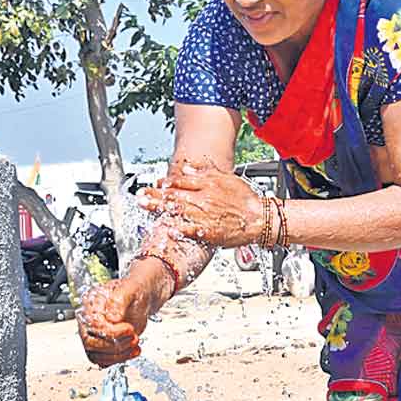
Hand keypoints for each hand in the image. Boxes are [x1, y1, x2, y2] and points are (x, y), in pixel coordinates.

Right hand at [77, 277, 150, 367]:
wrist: (143, 297)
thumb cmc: (135, 290)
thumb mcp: (130, 289)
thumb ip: (119, 301)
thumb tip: (112, 318)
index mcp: (91, 305)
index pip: (93, 325)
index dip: (111, 332)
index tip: (129, 328)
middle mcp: (89, 320)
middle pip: (90, 344)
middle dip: (114, 345)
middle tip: (133, 338)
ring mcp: (96, 334)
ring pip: (96, 355)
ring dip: (119, 355)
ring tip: (135, 343)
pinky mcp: (104, 344)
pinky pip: (104, 360)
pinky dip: (120, 359)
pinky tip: (133, 351)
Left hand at [137, 161, 264, 247]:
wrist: (260, 218)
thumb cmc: (245, 199)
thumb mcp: (226, 179)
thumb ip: (204, 173)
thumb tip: (185, 169)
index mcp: (208, 185)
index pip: (182, 181)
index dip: (166, 182)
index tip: (155, 183)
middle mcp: (204, 199)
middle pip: (175, 195)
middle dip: (155, 195)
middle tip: (140, 195)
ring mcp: (206, 216)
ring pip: (178, 210)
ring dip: (159, 208)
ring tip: (145, 205)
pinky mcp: (209, 232)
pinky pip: (190, 230)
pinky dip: (177, 229)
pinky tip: (165, 228)